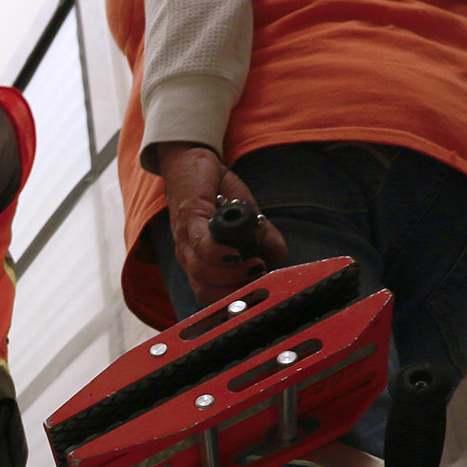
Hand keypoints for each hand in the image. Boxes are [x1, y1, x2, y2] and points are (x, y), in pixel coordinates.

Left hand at [159, 142, 285, 304]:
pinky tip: (235, 253)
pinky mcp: (188, 219)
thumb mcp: (247, 219)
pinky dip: (218, 253)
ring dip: (231, 274)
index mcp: (202, 262)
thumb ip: (263, 237)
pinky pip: (200, 245)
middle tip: (259, 282)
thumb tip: (280, 255)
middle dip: (234, 294)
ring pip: (202, 272)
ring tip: (254, 266)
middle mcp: (190, 257)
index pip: (211, 296)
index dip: (233, 304)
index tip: (258, 299)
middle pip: (205, 292)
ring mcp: (187, 240)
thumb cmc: (219, 194)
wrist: (194, 162)